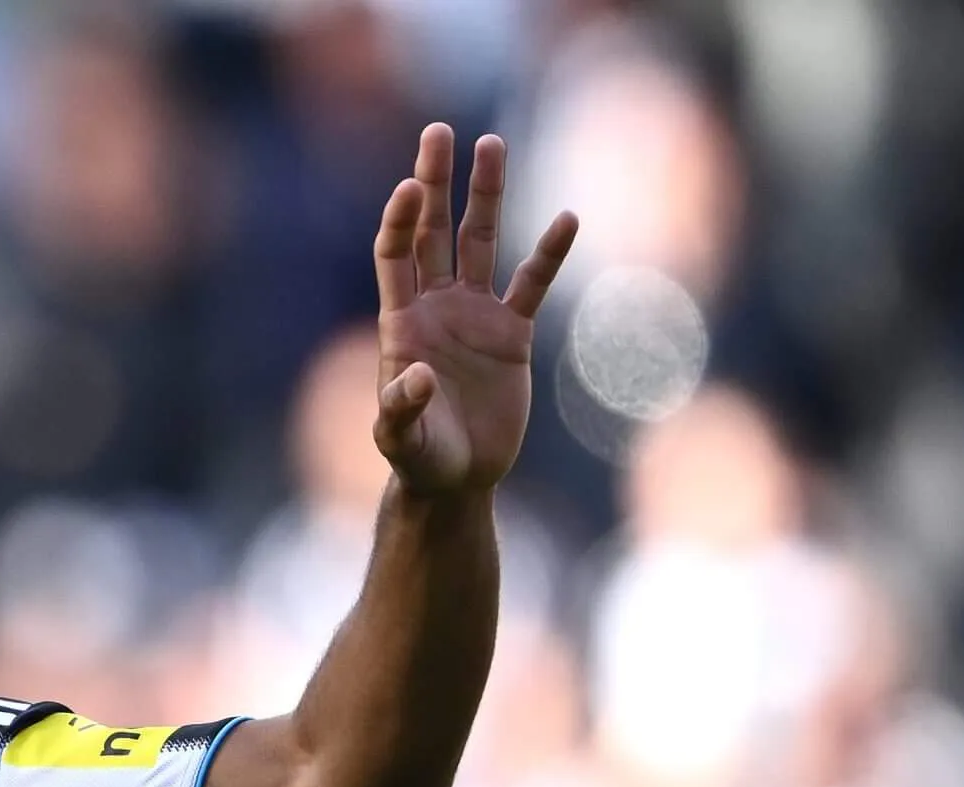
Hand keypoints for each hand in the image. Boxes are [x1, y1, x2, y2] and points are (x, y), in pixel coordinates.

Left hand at [372, 124, 578, 494]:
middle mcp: (436, 306)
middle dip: (435, 182)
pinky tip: (567, 218)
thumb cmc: (420, 459)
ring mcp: (475, 313)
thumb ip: (399, 409)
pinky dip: (550, 253)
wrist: (458, 477)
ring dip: (487, 195)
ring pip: (482, 241)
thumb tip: (418, 375)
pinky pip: (533, 283)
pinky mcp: (512, 333)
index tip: (408, 187)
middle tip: (440, 132)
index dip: (399, 220)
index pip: (396, 254)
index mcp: (402, 322)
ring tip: (492, 143)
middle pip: (433, 230)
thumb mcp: (400, 440)